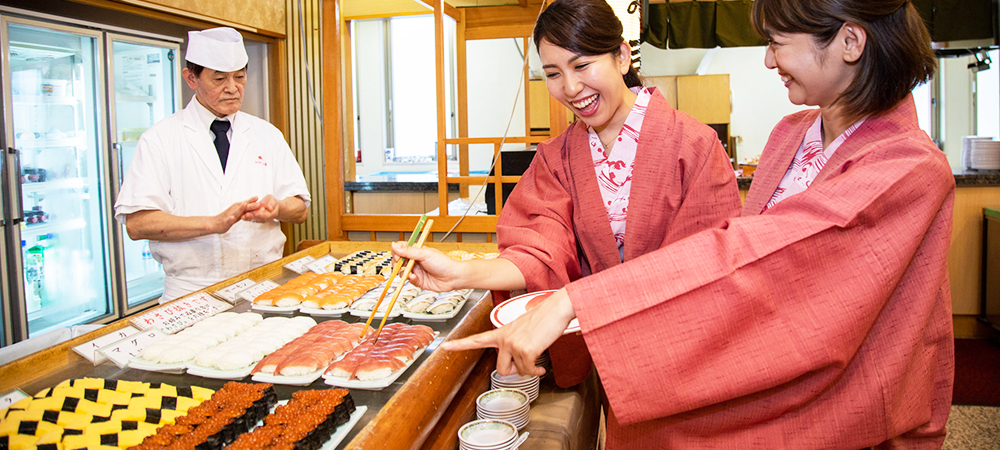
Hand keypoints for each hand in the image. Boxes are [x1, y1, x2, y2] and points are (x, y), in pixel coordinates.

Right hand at [213, 197, 256, 232]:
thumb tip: (254, 204)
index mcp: (238, 207)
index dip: (255, 202)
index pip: (248, 204)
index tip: (262, 200)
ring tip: (245, 205)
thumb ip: (245, 209)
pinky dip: (230, 218)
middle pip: (244, 207)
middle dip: (251, 205)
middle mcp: (234, 209)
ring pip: (236, 212)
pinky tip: (232, 218)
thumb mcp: (237, 213)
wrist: (214, 223)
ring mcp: (230, 215)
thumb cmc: (226, 218)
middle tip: (259, 202)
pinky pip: (228, 220)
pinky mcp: (225, 221)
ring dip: (240, 208)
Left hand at [242, 195, 279, 221]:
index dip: (261, 214)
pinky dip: (247, 218)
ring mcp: (261, 219)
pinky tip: (242, 217)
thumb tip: (270, 208)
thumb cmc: (272, 201)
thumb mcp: (273, 200)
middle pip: (259, 218)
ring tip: (242, 217)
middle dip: (252, 216)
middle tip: (246, 215)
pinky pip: (252, 219)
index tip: (256, 213)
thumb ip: (272, 204)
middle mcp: (267, 218)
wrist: (271, 206)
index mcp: (272, 214)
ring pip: (254, 219)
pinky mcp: (257, 219)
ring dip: (248, 218)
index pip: (266, 215)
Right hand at [391, 241, 465, 290]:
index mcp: (416, 251)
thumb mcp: (425, 254)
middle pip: (399, 261)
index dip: (397, 252)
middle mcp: (415, 261)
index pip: (401, 249)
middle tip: (402, 265)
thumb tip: (394, 245)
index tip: (398, 255)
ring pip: (401, 271)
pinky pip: (408, 280)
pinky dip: (409, 279)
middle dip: (398, 263)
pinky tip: (414, 277)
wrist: (453, 277)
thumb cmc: (443, 263)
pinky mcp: (418, 281)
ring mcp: (416, 271)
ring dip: (403, 272)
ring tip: (410, 272)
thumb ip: (409, 251)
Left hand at [441, 288, 575, 376]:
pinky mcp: (525, 350)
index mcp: (501, 332)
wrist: (557, 309)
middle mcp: (504, 338)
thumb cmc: (543, 319)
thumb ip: (514, 345)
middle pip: (500, 369)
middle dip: (514, 371)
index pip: (476, 339)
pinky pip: (528, 371)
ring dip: (527, 370)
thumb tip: (518, 366)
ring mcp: (513, 344)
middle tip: (526, 366)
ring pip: (516, 371)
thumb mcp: (522, 331)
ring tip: (536, 360)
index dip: (459, 344)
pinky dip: (536, 371)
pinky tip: (541, 367)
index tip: (445, 346)